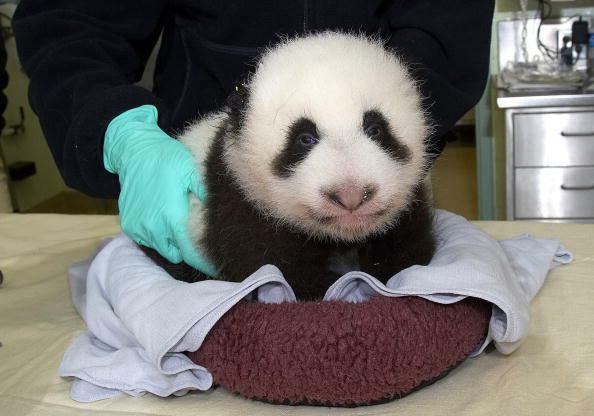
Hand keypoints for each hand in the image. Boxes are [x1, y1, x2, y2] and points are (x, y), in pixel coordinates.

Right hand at [103, 105, 215, 275]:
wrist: (134, 151)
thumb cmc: (166, 158)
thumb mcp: (191, 171)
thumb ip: (206, 194)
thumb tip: (222, 212)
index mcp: (171, 217)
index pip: (191, 253)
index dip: (205, 263)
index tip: (218, 267)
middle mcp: (153, 227)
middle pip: (178, 254)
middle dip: (190, 251)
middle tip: (202, 240)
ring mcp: (139, 228)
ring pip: (163, 249)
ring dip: (174, 244)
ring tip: (183, 228)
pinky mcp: (129, 226)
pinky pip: (149, 241)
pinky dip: (158, 237)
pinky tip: (166, 221)